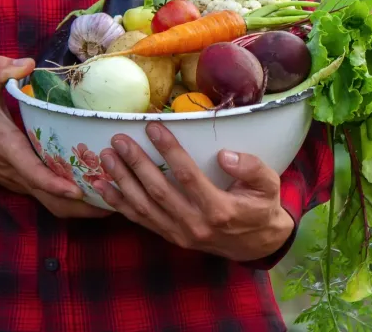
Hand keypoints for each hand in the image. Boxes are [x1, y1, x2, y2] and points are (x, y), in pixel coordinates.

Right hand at [0, 56, 109, 218]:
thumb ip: (1, 70)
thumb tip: (29, 62)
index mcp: (9, 149)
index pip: (32, 173)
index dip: (54, 184)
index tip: (77, 190)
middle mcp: (17, 172)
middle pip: (51, 200)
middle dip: (82, 206)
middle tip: (115, 200)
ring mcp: (21, 182)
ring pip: (53, 205)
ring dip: (81, 209)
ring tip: (115, 201)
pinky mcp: (24, 184)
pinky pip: (50, 199)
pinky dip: (72, 202)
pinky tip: (98, 192)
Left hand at [91, 122, 294, 261]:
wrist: (257, 244)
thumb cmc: (261, 207)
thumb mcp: (269, 185)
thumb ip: (251, 168)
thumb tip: (224, 155)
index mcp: (220, 209)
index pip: (188, 176)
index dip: (169, 150)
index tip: (152, 127)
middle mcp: (195, 224)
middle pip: (158, 190)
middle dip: (136, 163)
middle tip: (119, 139)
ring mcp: (180, 234)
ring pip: (144, 206)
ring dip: (122, 181)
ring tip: (106, 157)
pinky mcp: (171, 237)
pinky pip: (140, 220)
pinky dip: (119, 204)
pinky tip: (102, 187)